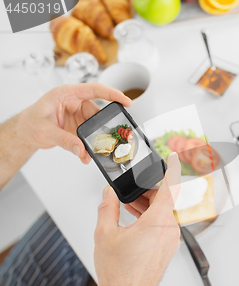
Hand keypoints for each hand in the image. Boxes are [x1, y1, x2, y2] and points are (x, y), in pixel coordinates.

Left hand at [14, 83, 130, 163]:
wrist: (23, 133)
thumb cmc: (29, 123)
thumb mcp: (45, 131)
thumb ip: (64, 140)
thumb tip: (81, 149)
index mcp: (67, 94)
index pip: (95, 89)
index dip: (113, 93)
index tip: (126, 100)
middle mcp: (75, 102)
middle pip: (98, 112)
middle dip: (104, 127)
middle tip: (110, 139)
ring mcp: (78, 115)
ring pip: (96, 125)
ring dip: (96, 139)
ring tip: (93, 151)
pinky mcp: (78, 126)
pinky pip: (90, 135)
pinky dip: (89, 146)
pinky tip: (85, 154)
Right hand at [94, 153, 180, 285]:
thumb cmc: (120, 274)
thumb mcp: (105, 234)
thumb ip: (108, 207)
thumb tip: (109, 193)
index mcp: (159, 222)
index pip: (171, 187)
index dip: (173, 168)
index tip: (175, 156)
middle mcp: (170, 230)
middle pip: (165, 199)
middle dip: (149, 191)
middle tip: (133, 189)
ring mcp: (171, 240)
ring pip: (164, 212)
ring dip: (148, 205)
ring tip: (128, 206)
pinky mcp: (168, 248)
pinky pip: (164, 225)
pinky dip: (151, 217)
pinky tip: (135, 220)